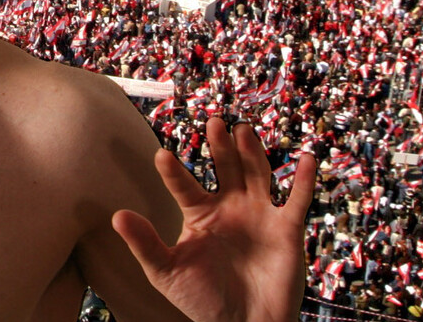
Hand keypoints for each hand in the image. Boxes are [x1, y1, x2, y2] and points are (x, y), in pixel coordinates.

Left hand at [111, 117, 315, 321]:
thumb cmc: (202, 300)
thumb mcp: (167, 272)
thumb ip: (145, 244)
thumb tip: (115, 216)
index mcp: (200, 213)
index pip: (184, 185)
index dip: (173, 172)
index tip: (160, 157)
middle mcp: (230, 206)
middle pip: (225, 167)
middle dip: (220, 145)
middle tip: (213, 122)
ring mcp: (260, 214)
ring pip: (257, 174)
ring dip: (252, 152)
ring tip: (242, 130)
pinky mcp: (287, 230)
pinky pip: (297, 201)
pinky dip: (304, 180)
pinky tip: (307, 158)